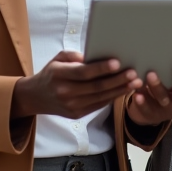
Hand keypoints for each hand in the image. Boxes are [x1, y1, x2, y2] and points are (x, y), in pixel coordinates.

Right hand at [12, 50, 142, 119]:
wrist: (35, 97)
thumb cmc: (51, 73)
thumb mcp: (57, 59)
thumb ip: (72, 56)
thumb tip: (91, 56)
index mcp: (59, 75)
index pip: (84, 73)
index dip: (101, 69)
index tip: (117, 63)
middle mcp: (65, 92)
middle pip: (96, 87)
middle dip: (117, 80)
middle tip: (134, 73)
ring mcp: (71, 106)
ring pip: (100, 98)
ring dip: (120, 90)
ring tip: (135, 82)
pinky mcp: (77, 114)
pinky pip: (98, 105)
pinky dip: (112, 97)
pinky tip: (124, 90)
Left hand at [126, 70, 171, 126]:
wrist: (152, 111)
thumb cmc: (162, 89)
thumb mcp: (167, 84)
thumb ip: (166, 75)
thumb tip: (161, 56)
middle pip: (167, 97)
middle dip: (159, 86)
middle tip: (151, 73)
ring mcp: (161, 112)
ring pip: (156, 103)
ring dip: (148, 92)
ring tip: (140, 82)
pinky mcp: (149, 116)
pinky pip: (145, 110)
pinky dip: (140, 102)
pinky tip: (136, 94)